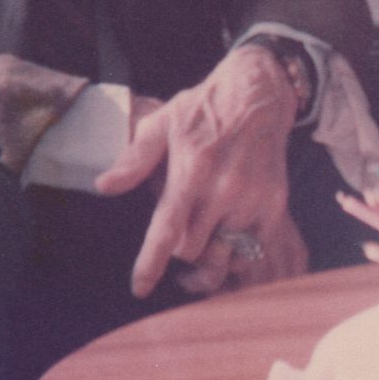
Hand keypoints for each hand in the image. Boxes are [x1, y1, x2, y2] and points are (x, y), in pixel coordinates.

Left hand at [95, 44, 298, 297]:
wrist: (258, 92)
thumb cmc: (205, 107)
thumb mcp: (163, 123)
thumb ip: (134, 158)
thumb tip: (104, 186)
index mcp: (192, 169)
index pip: (166, 229)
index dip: (150, 263)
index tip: (141, 287)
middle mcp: (223, 187)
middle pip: (192, 249)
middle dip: (180, 249)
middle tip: (178, 239)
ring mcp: (252, 197)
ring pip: (223, 254)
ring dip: (209, 255)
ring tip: (203, 246)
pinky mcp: (274, 203)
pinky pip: (253, 248)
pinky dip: (238, 250)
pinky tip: (229, 236)